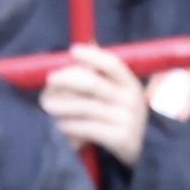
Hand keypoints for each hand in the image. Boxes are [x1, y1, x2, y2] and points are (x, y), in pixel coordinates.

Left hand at [39, 43, 153, 166]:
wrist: (141, 148)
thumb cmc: (121, 114)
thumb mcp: (119, 92)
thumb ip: (103, 72)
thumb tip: (89, 42)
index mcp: (130, 83)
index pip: (112, 64)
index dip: (93, 56)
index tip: (72, 50)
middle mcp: (131, 99)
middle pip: (94, 84)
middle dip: (69, 79)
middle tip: (50, 79)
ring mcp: (127, 119)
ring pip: (87, 108)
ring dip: (63, 106)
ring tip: (47, 106)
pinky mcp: (120, 138)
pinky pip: (88, 129)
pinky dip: (70, 126)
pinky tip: (60, 125)